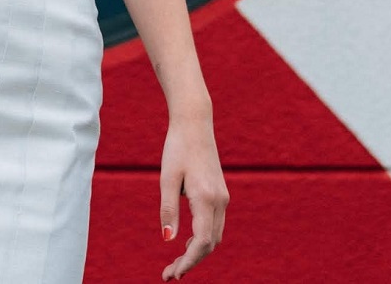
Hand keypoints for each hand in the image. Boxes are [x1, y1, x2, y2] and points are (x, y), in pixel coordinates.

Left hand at [159, 112, 227, 278]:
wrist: (195, 122)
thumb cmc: (177, 147)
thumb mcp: (167, 178)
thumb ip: (168, 209)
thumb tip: (168, 241)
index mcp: (206, 198)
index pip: (201, 242)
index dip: (188, 262)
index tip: (171, 275)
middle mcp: (220, 201)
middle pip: (209, 244)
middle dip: (191, 262)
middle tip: (169, 274)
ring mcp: (223, 197)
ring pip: (214, 236)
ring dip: (197, 252)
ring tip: (176, 263)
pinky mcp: (221, 193)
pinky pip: (215, 225)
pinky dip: (203, 239)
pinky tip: (187, 241)